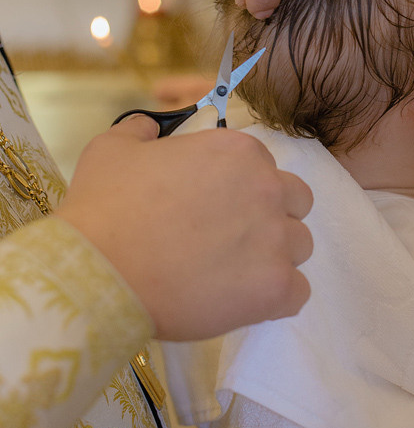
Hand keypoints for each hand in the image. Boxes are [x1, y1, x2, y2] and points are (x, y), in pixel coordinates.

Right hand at [55, 114, 312, 339]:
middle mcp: (267, 187)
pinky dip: (276, 299)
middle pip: (295, 202)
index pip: (265, 167)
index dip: (242, 188)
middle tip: (229, 239)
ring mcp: (276, 238)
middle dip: (270, 217)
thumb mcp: (114, 149)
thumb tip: (150, 126)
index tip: (215, 208)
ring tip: (231, 275)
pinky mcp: (276, 287)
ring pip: (299, 246)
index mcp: (238, 151)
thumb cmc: (105, 207)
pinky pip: (298, 292)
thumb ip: (140, 129)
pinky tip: (242, 301)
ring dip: (274, 257)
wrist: (100, 273)